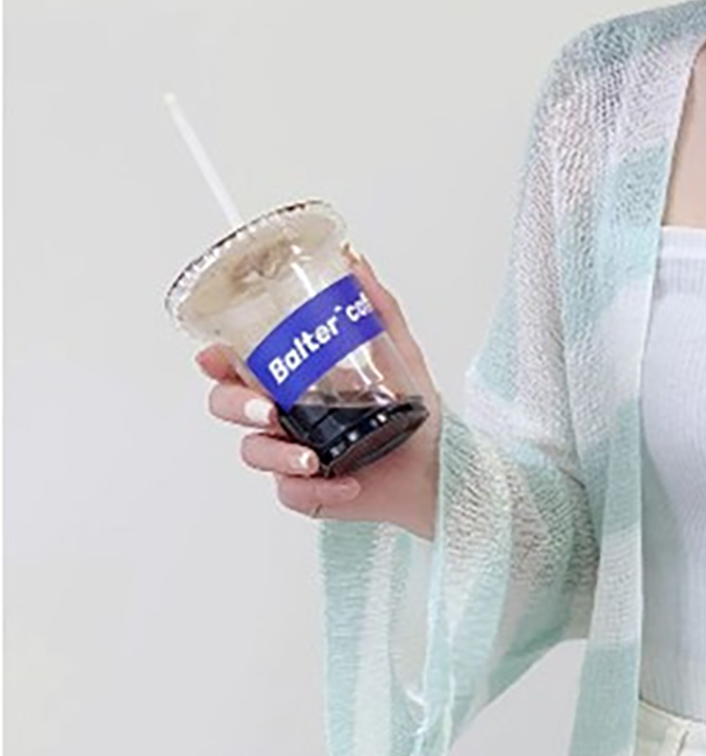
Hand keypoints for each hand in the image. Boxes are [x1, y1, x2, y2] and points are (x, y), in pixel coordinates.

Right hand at [200, 248, 441, 538]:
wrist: (442, 464)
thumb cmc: (416, 412)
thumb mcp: (398, 352)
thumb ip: (376, 308)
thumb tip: (356, 261)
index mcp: (293, 381)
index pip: (237, 368)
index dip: (216, 362)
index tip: (213, 358)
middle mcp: (286, 417)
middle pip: (228, 407)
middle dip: (237, 406)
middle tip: (268, 410)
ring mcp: (293, 455)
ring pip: (254, 453)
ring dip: (277, 455)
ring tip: (313, 459)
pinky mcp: (311, 492)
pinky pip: (292, 495)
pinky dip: (318, 492)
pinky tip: (348, 483)